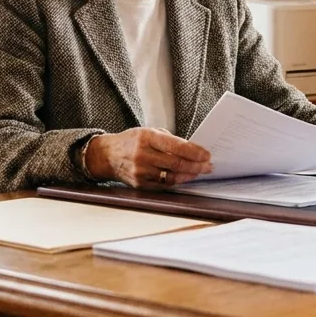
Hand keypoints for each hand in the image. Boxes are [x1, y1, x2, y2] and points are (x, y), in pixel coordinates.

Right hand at [85, 128, 212, 188]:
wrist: (107, 156)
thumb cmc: (131, 141)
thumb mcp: (148, 132)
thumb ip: (168, 140)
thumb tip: (192, 150)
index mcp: (146, 137)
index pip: (177, 146)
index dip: (195, 152)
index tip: (207, 154)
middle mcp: (143, 154)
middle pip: (177, 163)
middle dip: (196, 166)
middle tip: (208, 166)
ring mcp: (141, 171)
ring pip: (172, 176)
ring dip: (189, 175)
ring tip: (199, 172)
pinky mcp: (140, 184)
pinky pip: (163, 185)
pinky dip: (177, 181)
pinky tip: (185, 177)